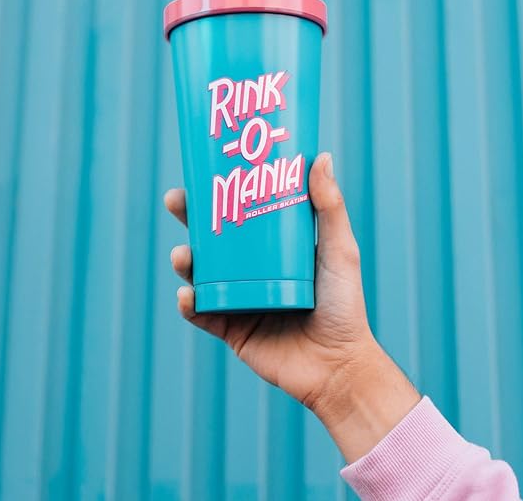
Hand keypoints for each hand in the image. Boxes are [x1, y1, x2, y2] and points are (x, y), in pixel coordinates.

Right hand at [164, 152, 419, 461]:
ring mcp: (237, 298)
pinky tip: (188, 294)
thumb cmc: (345, 305)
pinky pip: (202, 313)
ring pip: (200, 273)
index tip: (204, 169)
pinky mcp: (230, 328)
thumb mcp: (339, 250)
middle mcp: (250, 269)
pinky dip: (190, 303)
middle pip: (211, 238)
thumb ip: (330, 208)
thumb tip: (321, 157)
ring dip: (184, 260)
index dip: (218, 192)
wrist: (338, 366)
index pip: (239, 213)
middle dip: (189, 218)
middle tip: (177, 200)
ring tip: (183, 254)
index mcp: (271, 248)